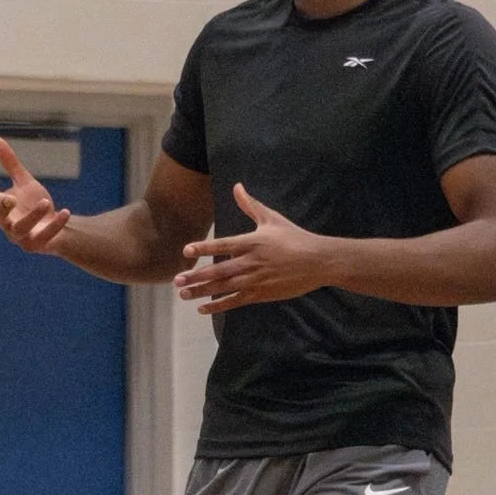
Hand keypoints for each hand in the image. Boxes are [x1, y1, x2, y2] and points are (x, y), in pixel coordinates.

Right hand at [0, 138, 70, 252]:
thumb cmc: (33, 203)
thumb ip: (10, 163)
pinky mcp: (38, 245)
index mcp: (2, 207)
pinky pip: (44, 238)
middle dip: (3, 209)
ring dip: (32, 216)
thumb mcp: (24, 181)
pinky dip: (55, 225)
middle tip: (11, 198)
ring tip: (46, 201)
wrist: (55, 223)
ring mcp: (21, 237)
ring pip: (20, 230)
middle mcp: (7, 223)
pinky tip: (65, 211)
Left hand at [173, 184, 329, 312]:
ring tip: (183, 295)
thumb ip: (251, 205)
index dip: (204, 248)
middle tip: (177, 280)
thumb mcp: (272, 219)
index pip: (223, 244)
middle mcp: (251, 262)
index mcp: (252, 242)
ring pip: (224, 287)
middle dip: (196, 276)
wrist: (317, 261)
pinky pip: (236, 301)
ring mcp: (255, 280)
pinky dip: (219, 305)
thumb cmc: (294, 238)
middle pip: (219, 270)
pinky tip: (203, 308)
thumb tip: (236, 186)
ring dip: (202, 292)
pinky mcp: (261, 294)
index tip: (186, 251)